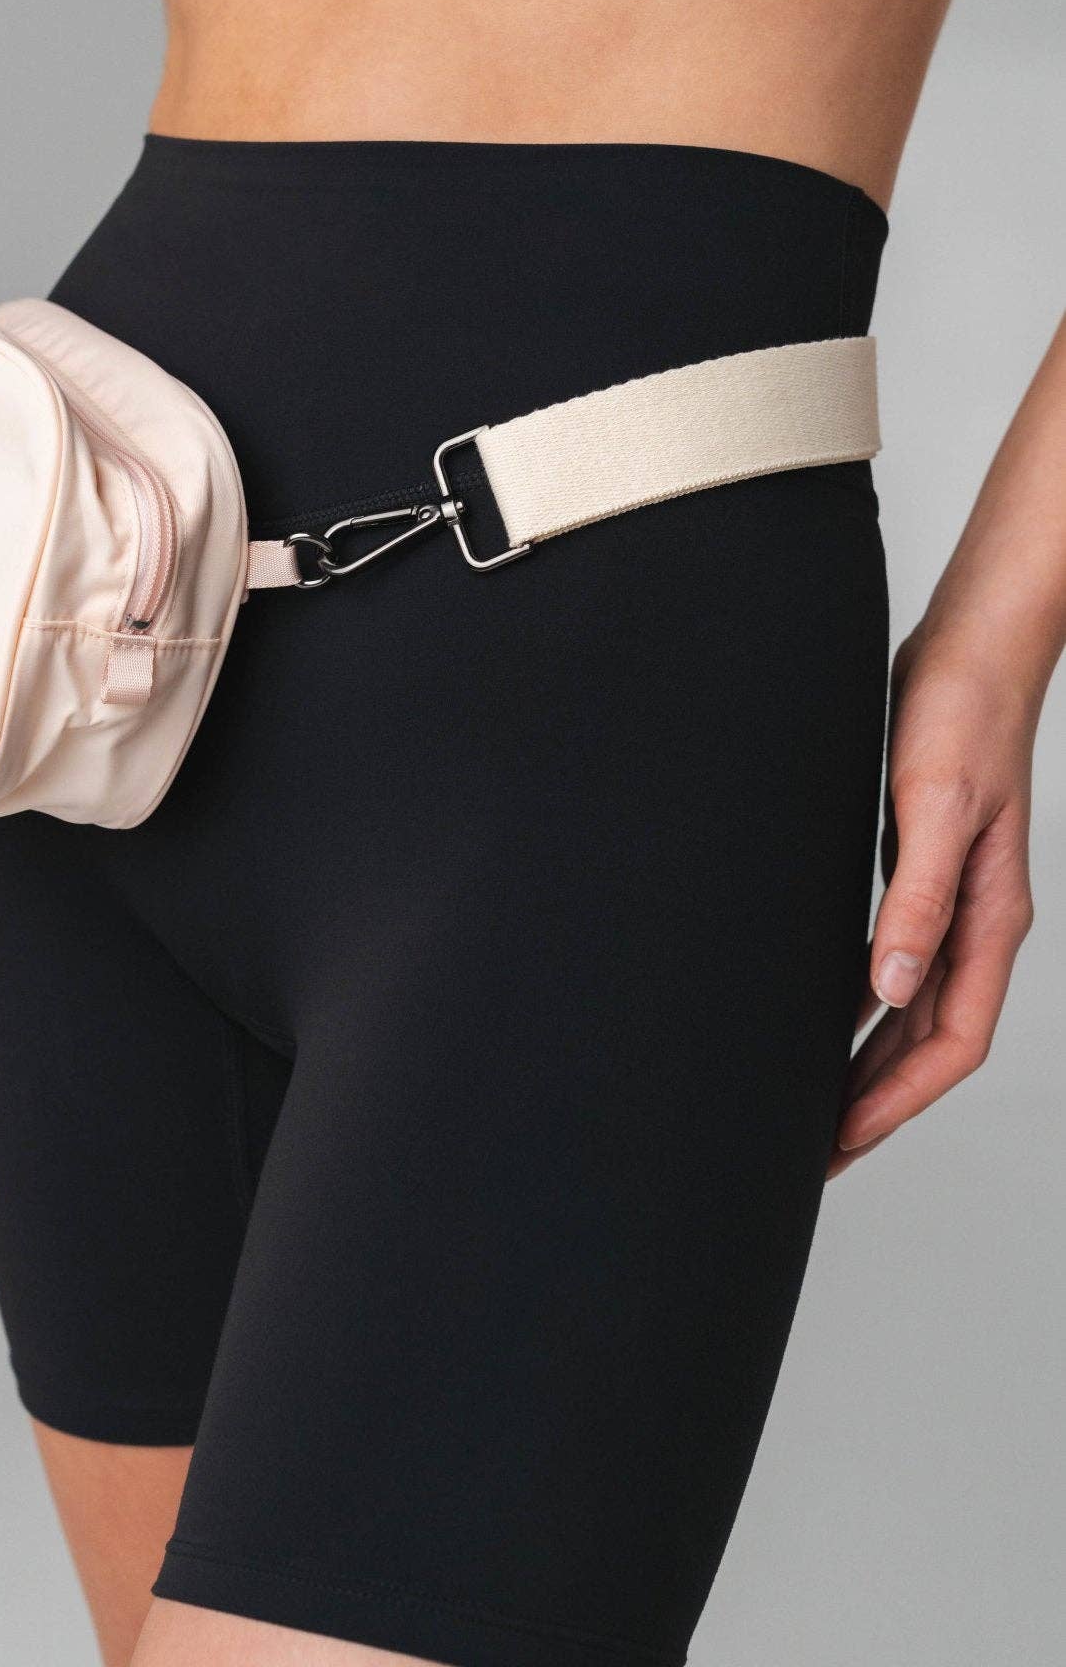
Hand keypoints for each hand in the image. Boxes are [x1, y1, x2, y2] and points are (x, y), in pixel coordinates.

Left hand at [829, 624, 1036, 1178]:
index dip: (898, 1100)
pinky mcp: (920, 871)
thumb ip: (915, 898)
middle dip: (876, 1102)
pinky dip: (860, 1002)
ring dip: (866, 1060)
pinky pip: (894, 962)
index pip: (951, 1040)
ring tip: (813, 1105)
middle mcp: (973, 921)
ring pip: (909, 1009)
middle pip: (928, 1041)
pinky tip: (818, 1016)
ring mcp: (949, 899)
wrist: (971, 650)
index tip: (842, 1141)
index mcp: (989, 919)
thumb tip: (889, 987)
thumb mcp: (933, 806)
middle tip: (816, 1152)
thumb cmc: (962, 716)